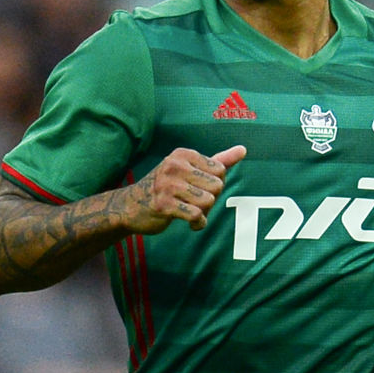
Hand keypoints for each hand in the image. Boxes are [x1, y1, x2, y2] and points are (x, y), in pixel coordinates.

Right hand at [112, 145, 246, 234]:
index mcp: (183, 155)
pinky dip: (197, 223)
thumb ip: (218, 160)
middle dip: (210, 200)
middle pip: (216, 186)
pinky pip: (196, 215)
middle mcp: (175, 166)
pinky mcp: (164, 205)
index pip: (220, 170)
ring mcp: (168, 185)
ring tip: (192, 213)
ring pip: (208, 201)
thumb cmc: (165, 188)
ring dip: (204, 213)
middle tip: (195, 203)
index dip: (215, 185)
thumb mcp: (190, 169)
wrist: (130, 206)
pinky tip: (190, 223)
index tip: (201, 190)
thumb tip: (243, 149)